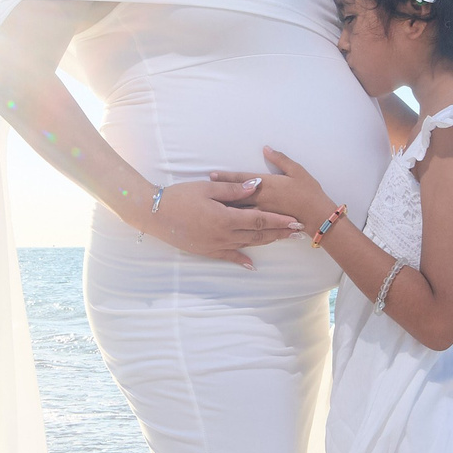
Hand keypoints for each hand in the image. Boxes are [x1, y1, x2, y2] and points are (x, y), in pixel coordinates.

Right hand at [145, 178, 299, 266]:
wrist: (154, 214)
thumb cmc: (180, 196)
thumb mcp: (207, 188)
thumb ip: (233, 189)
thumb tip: (257, 186)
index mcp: (226, 218)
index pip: (260, 218)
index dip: (279, 220)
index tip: (295, 220)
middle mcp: (224, 235)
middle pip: (258, 234)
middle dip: (279, 233)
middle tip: (297, 232)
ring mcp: (216, 245)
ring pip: (247, 245)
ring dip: (266, 242)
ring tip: (282, 240)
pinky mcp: (207, 251)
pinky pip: (229, 257)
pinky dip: (242, 261)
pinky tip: (252, 266)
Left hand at [210, 149, 338, 226]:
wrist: (318, 215)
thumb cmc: (309, 191)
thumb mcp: (297, 170)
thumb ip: (280, 159)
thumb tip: (266, 148)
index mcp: (267, 184)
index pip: (241, 179)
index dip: (226, 177)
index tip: (212, 175)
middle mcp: (261, 199)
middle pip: (234, 196)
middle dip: (218, 193)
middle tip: (203, 192)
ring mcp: (262, 213)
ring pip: (238, 211)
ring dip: (223, 208)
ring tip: (208, 207)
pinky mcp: (266, 223)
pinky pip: (247, 224)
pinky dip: (235, 223)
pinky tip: (225, 224)